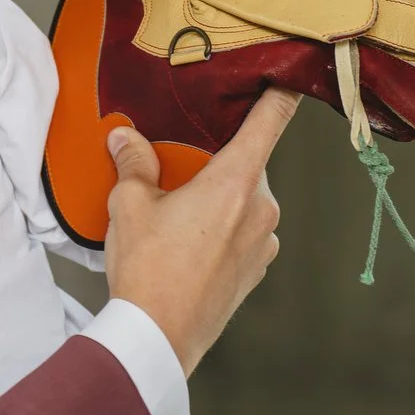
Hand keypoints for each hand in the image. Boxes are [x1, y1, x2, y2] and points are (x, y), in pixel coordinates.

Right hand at [102, 88, 300, 376]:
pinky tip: (186, 245)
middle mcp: (261, 208)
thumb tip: (126, 139)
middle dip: (216, 162)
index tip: (288, 76)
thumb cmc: (150, 272)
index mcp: (236, 181)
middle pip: (247, 164)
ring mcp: (264, 243)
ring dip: (218, 199)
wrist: (158, 338)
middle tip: (176, 172)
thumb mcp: (131, 204)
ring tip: (174, 218)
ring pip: (244, 201)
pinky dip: (221, 230)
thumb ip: (134, 162)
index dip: (280, 93)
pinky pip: (243, 233)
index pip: (270, 121)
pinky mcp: (256, 270)